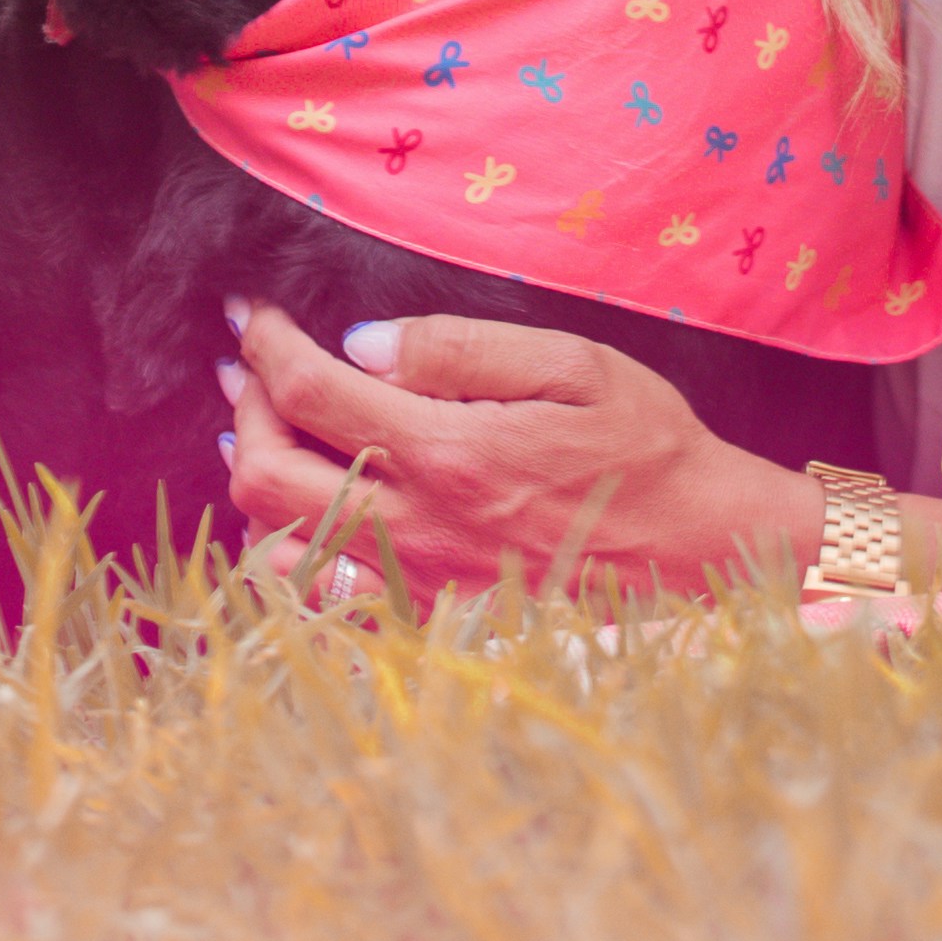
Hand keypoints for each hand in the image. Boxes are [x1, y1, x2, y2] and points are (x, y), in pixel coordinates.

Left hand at [215, 303, 815, 603]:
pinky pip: (317, 606)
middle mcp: (417, 529)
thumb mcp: (574, 366)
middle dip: (241, 409)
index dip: (262, 345)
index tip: (251, 317)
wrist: (700, 555)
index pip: (308, 392)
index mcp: (449, 453)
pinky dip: (287, 557)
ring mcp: (415, 587)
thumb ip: (459, 350)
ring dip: (255, 486)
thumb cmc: (646, 449)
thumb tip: (359, 345)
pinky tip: (304, 516)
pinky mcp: (426, 623)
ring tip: (270, 437)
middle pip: (265, 476)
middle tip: (252, 370)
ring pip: (274, 552)